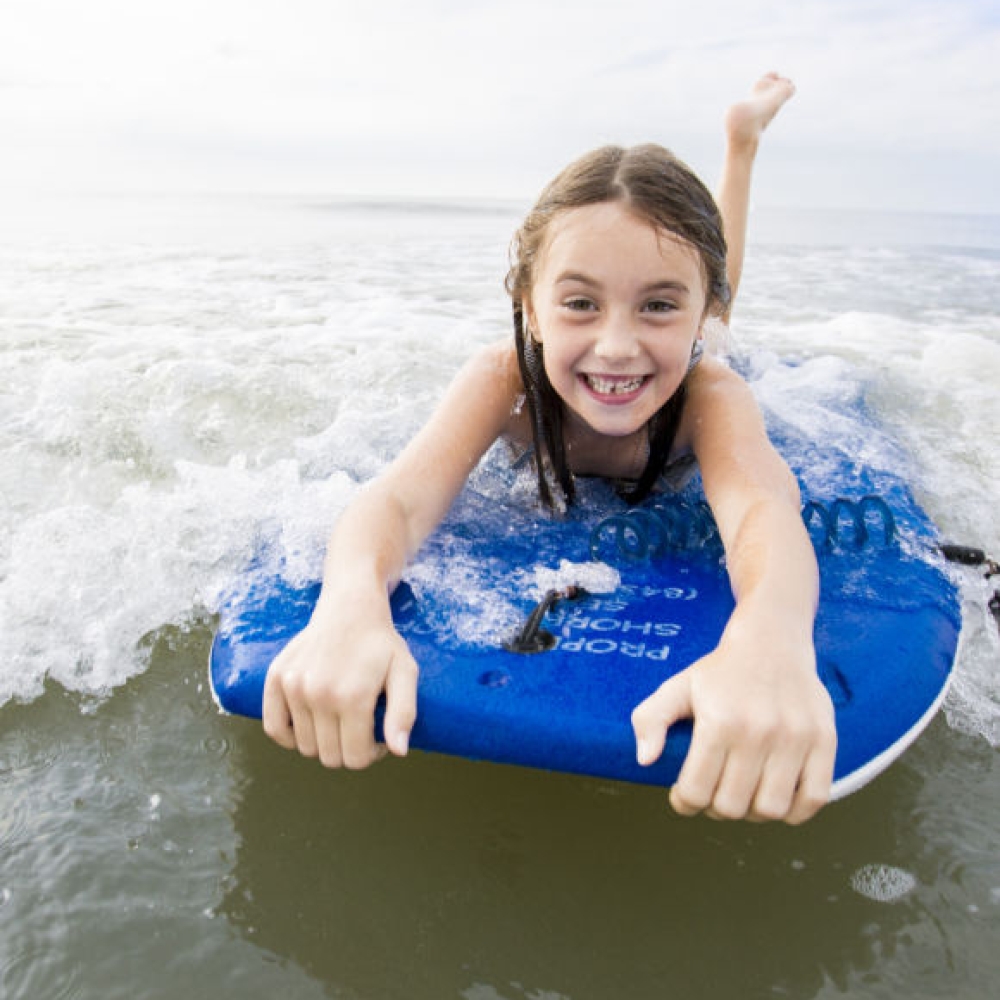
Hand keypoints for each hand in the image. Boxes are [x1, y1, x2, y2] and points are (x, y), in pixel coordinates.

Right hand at [261, 593, 417, 768]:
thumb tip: (398, 751)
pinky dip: (291, 735)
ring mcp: (293, 686)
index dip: (371, 753)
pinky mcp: (276, 678)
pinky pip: (274, 728)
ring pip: (305, 747)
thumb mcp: (405, 672)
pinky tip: (312, 721)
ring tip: (340, 717)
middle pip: (330, 757)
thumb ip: (404, 713)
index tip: (377, 735)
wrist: (350, 608)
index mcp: (352, 696)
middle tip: (360, 726)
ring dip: (323, 741)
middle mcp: (318, 693)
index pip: (355, 758)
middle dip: (349, 749)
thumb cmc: (380, 643)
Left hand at [631, 622, 835, 823]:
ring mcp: (796, 738)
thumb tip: (645, 760)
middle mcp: (759, 731)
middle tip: (713, 794)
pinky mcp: (824, 740)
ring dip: (753, 813)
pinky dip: (794, 811)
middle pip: (733, 806)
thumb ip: (650, 719)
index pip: (697, 791)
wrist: (771, 641)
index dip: (684, 802)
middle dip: (715, 808)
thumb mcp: (676, 687)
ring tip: (743, 795)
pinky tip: (776, 796)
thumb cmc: (720, 672)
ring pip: (771, 809)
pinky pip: (814, 799)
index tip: (684, 795)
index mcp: (719, 721)